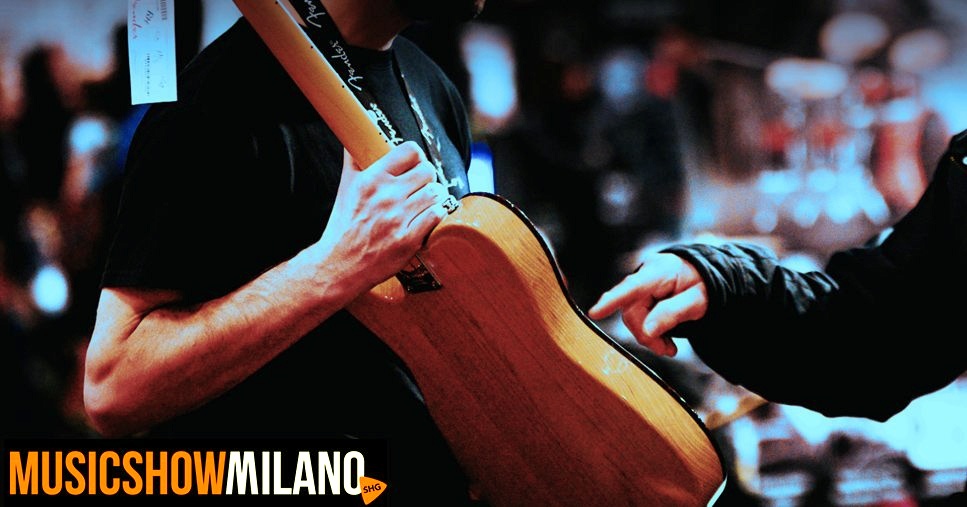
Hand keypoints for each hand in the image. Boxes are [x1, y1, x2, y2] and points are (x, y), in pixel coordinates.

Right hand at [317, 141, 450, 291]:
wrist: (340, 264)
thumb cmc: (343, 226)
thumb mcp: (345, 188)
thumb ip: (354, 160)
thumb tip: (354, 137)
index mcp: (371, 179)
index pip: (409, 151)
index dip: (416, 156)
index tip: (414, 164)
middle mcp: (386, 196)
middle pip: (428, 171)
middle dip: (427, 177)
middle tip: (422, 185)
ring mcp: (399, 219)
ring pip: (435, 193)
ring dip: (434, 196)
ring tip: (425, 202)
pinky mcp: (409, 240)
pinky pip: (437, 215)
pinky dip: (436, 214)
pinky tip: (427, 217)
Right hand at [588, 253, 707, 355]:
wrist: (704, 277)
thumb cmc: (703, 285)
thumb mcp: (698, 301)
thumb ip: (673, 313)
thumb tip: (647, 330)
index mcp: (660, 271)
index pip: (632, 287)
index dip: (612, 300)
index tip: (595, 313)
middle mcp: (644, 276)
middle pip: (632, 311)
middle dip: (647, 334)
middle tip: (668, 350)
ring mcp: (640, 286)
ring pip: (632, 318)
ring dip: (648, 336)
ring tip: (668, 347)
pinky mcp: (639, 297)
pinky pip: (636, 318)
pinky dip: (648, 332)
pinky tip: (663, 339)